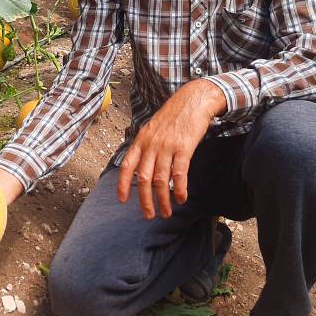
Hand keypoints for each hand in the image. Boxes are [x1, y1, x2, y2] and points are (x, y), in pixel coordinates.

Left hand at [117, 80, 225, 218]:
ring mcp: (167, 146)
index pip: (126, 166)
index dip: (123, 185)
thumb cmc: (174, 115)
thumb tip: (142, 168)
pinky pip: (179, 173)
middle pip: (143, 179)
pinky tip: (181, 199)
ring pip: (161, 180)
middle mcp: (151, 144)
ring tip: (166, 213)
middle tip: (148, 215)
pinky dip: (179, 189)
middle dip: (145, 200)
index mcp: (141, 140)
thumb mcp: (153, 128)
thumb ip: (146, 146)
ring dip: (163, 200)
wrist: (193, 100)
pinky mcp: (184, 147)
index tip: (123, 201)